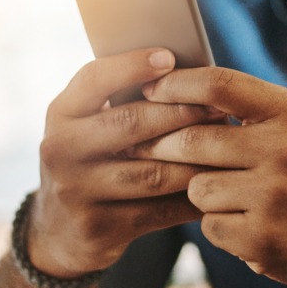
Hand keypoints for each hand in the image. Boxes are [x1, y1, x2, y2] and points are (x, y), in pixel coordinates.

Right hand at [29, 48, 224, 278]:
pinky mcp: (98, 228)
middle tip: (220, 109)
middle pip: (131, 123)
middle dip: (182, 113)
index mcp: (60, 114)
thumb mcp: (86, 127)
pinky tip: (217, 188)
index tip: (169, 57)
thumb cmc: (90, 161)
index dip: (132, 65)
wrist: (58, 230)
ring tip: (228, 149)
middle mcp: (60, 150)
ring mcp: (76, 192)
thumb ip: (118, 102)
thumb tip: (184, 72)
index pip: (93, 79)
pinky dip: (192, 199)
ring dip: (196, 161)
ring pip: (152, 173)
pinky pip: (159, 211)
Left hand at [132, 67, 286, 287]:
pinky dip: (218, 226)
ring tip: (231, 196)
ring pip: (195, 187)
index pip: (219, 84)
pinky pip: (209, 225)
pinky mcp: (263, 238)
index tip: (148, 89)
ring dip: (200, 193)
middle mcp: (285, 151)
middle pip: (193, 139)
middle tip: (149, 150)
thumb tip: (171, 90)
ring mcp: (274, 196)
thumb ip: (246, 107)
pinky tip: (245, 225)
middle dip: (163, 147)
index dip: (175, 84)